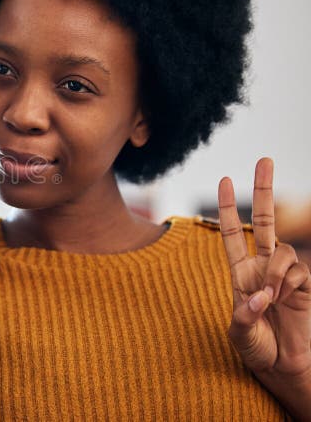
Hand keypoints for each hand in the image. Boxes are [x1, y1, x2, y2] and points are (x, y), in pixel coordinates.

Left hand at [218, 158, 310, 411]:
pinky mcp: (304, 284)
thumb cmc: (256, 348)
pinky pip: (298, 270)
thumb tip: (259, 295)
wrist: (282, 366)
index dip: (227, 207)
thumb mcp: (239, 333)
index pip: (232, 232)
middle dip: (262, 190)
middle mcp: (261, 266)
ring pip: (282, 249)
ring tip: (271, 296)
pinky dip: (289, 281)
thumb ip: (245, 315)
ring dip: (276, 269)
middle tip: (264, 159)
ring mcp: (283, 273)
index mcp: (239, 272)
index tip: (223, 179)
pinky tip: (284, 297)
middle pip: (263, 220)